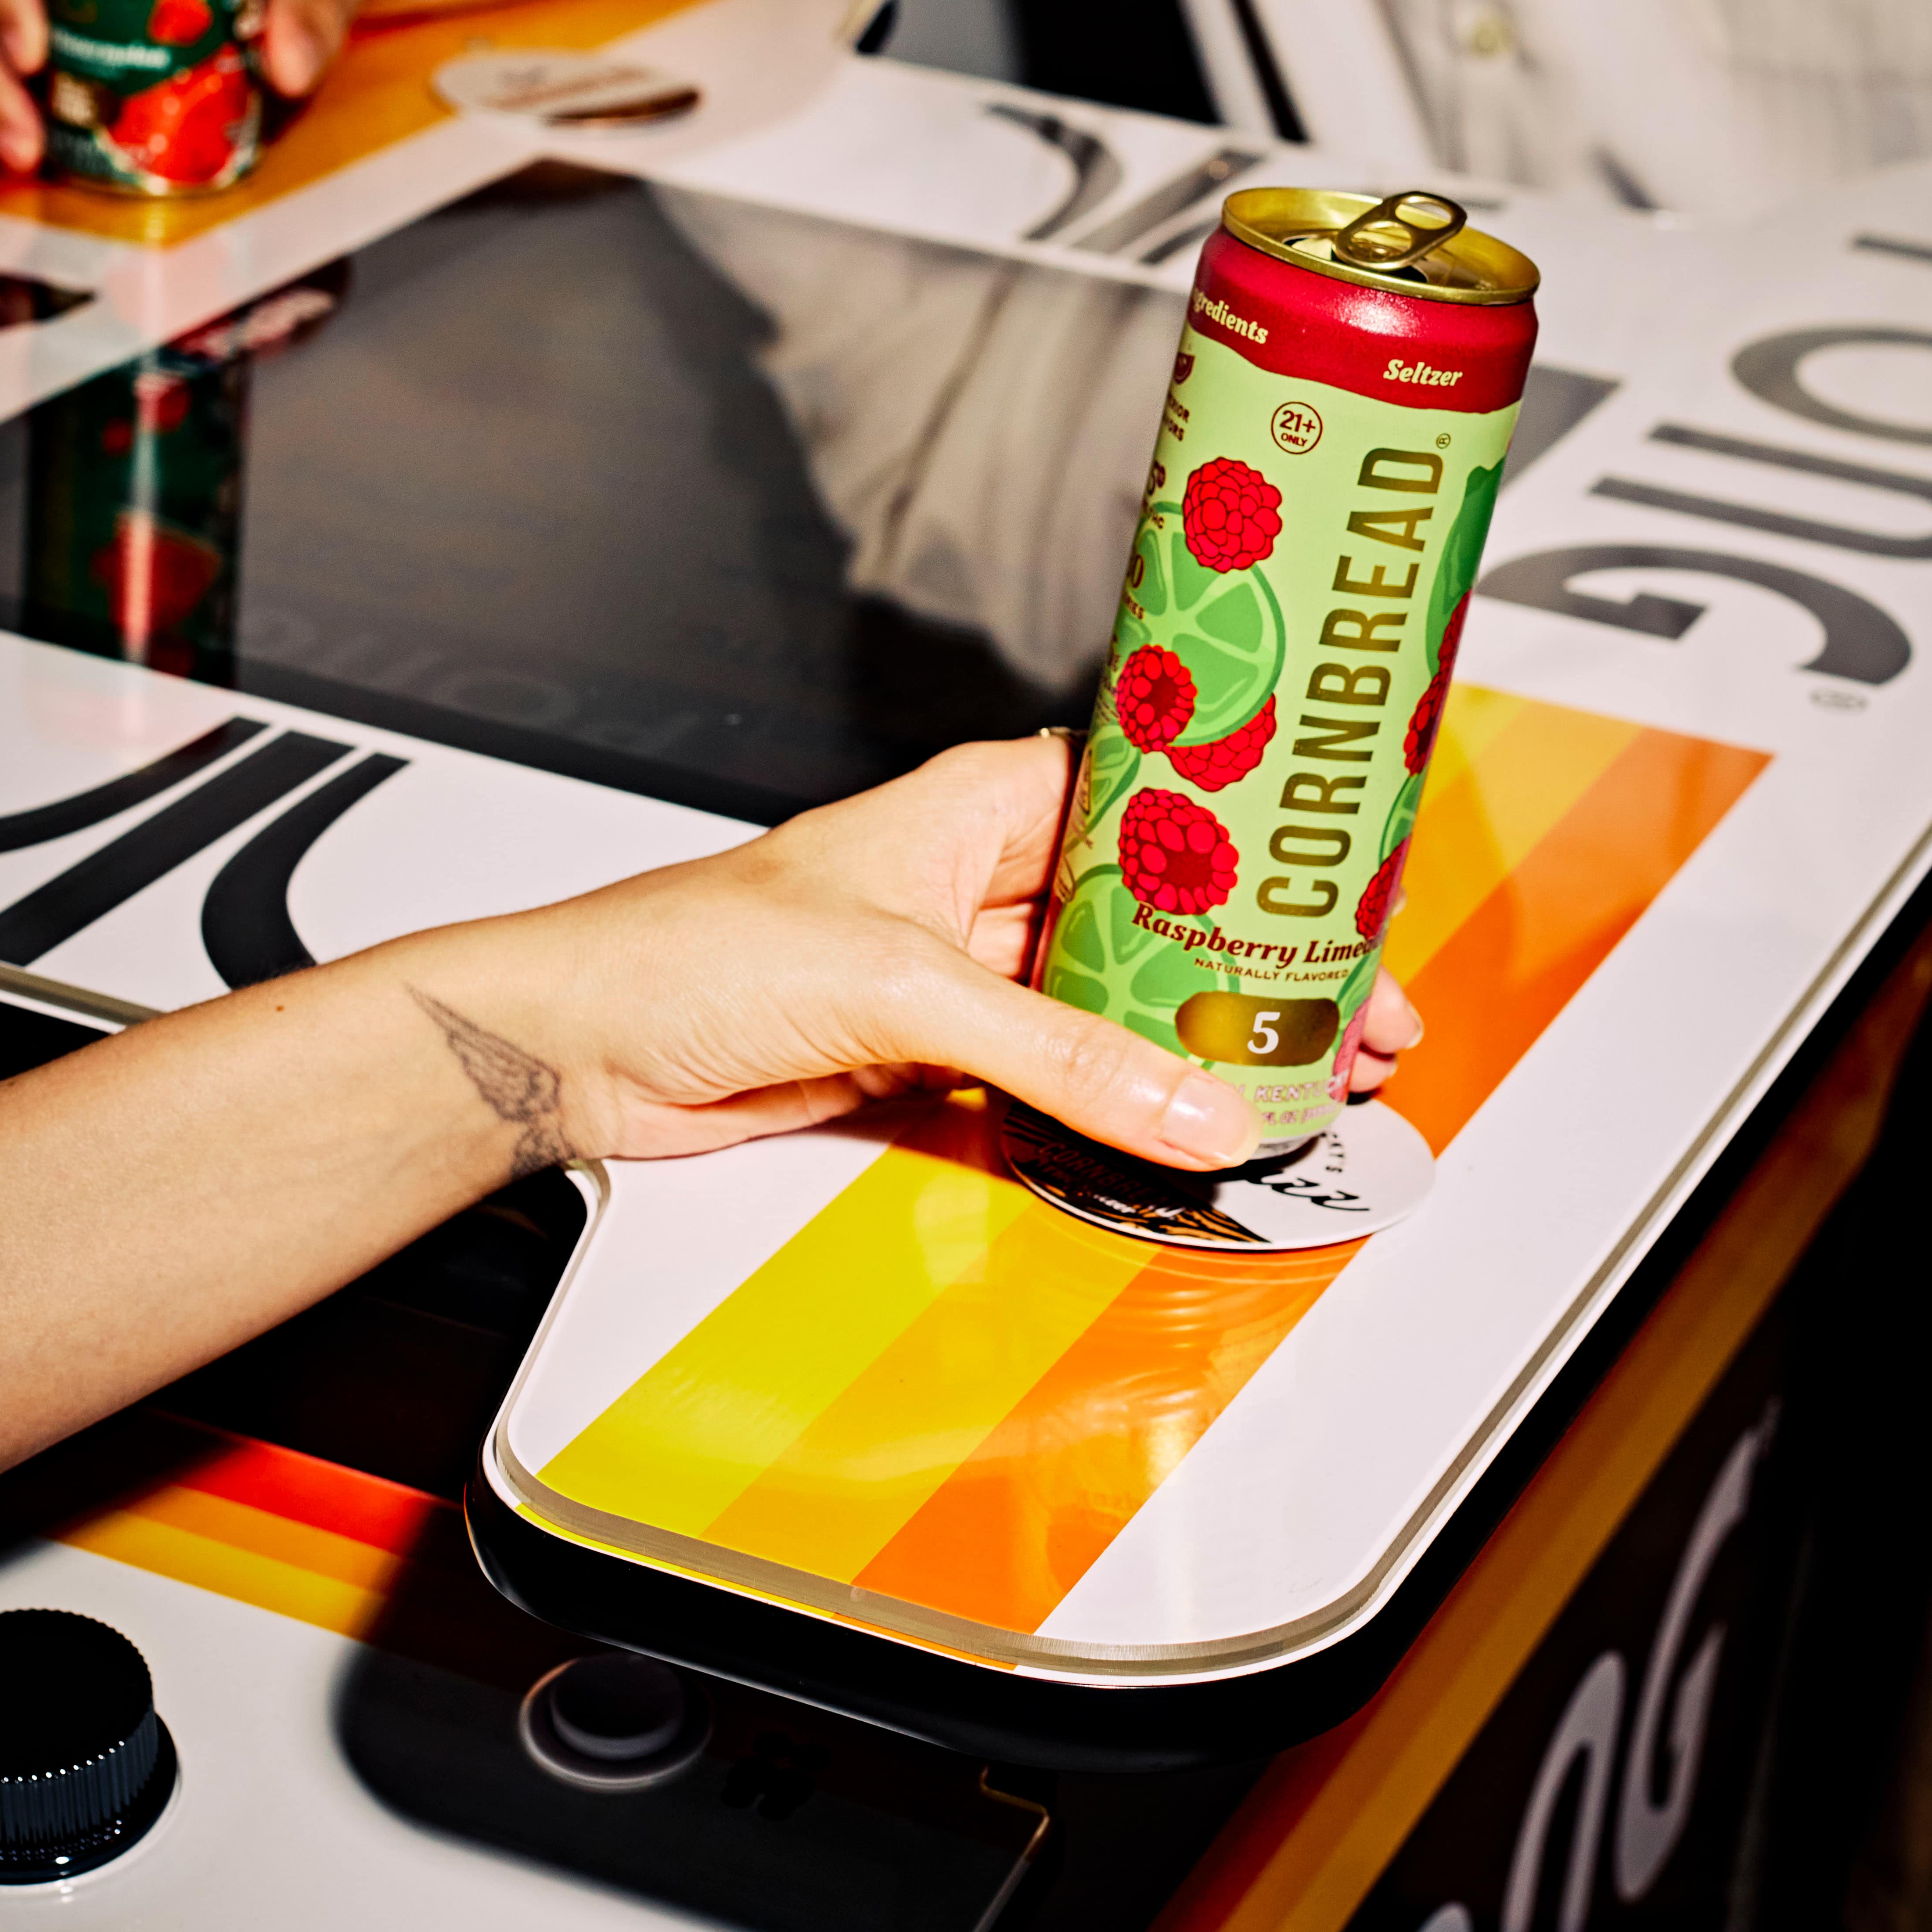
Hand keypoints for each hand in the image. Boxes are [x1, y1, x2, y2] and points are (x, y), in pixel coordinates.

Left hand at [407, 736, 1422, 1174]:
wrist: (579, 1049)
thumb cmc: (689, 950)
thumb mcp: (901, 986)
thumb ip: (1058, 1055)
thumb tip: (1188, 1104)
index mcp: (984, 803)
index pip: (1155, 803)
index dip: (1251, 848)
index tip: (1339, 895)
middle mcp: (985, 879)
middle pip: (1155, 919)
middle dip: (1249, 971)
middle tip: (1352, 1023)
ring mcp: (967, 974)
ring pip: (1116, 1007)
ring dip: (1197, 1048)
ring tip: (1297, 1084)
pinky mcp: (942, 1058)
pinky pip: (1062, 1081)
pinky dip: (1124, 1107)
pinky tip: (1191, 1128)